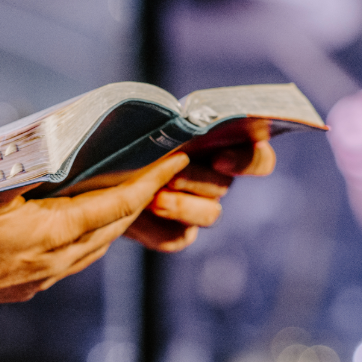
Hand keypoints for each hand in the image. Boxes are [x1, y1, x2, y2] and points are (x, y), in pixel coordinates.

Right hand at [0, 153, 190, 319]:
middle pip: (114, 226)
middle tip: (159, 170)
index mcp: (51, 233)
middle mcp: (56, 260)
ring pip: (97, 247)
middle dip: (141, 197)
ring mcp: (44, 277)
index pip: (117, 204)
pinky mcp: (30, 286)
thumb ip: (23, 171)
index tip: (173, 160)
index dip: (149, 181)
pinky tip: (84, 226)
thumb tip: (58, 148)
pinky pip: (76, 261)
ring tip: (129, 193)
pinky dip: (92, 239)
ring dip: (118, 220)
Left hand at [127, 125, 275, 251]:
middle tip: (170, 176)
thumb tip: (181, 125)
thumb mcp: (150, 123)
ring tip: (153, 198)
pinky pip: (176, 238)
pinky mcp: (176, 233)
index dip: (247, 161)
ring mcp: (199, 208)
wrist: (102, 166)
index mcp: (223, 147)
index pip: (259, 159)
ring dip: (182, 206)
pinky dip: (156, 229)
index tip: (219, 158)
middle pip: (224, 186)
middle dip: (197, 180)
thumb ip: (174, 126)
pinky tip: (137, 216)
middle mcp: (216, 179)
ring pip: (209, 214)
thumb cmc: (132, 135)